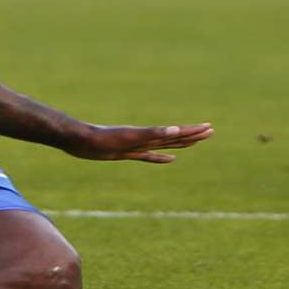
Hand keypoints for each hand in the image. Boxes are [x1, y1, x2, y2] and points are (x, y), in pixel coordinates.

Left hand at [61, 122, 213, 162]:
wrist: (79, 140)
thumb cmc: (102, 138)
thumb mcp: (129, 136)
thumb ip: (151, 133)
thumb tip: (174, 129)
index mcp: (148, 134)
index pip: (176, 132)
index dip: (193, 131)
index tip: (209, 127)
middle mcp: (145, 138)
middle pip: (174, 137)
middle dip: (192, 135)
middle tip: (210, 131)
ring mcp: (137, 145)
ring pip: (164, 145)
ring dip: (180, 144)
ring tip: (194, 141)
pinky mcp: (127, 152)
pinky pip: (149, 156)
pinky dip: (161, 158)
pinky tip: (169, 160)